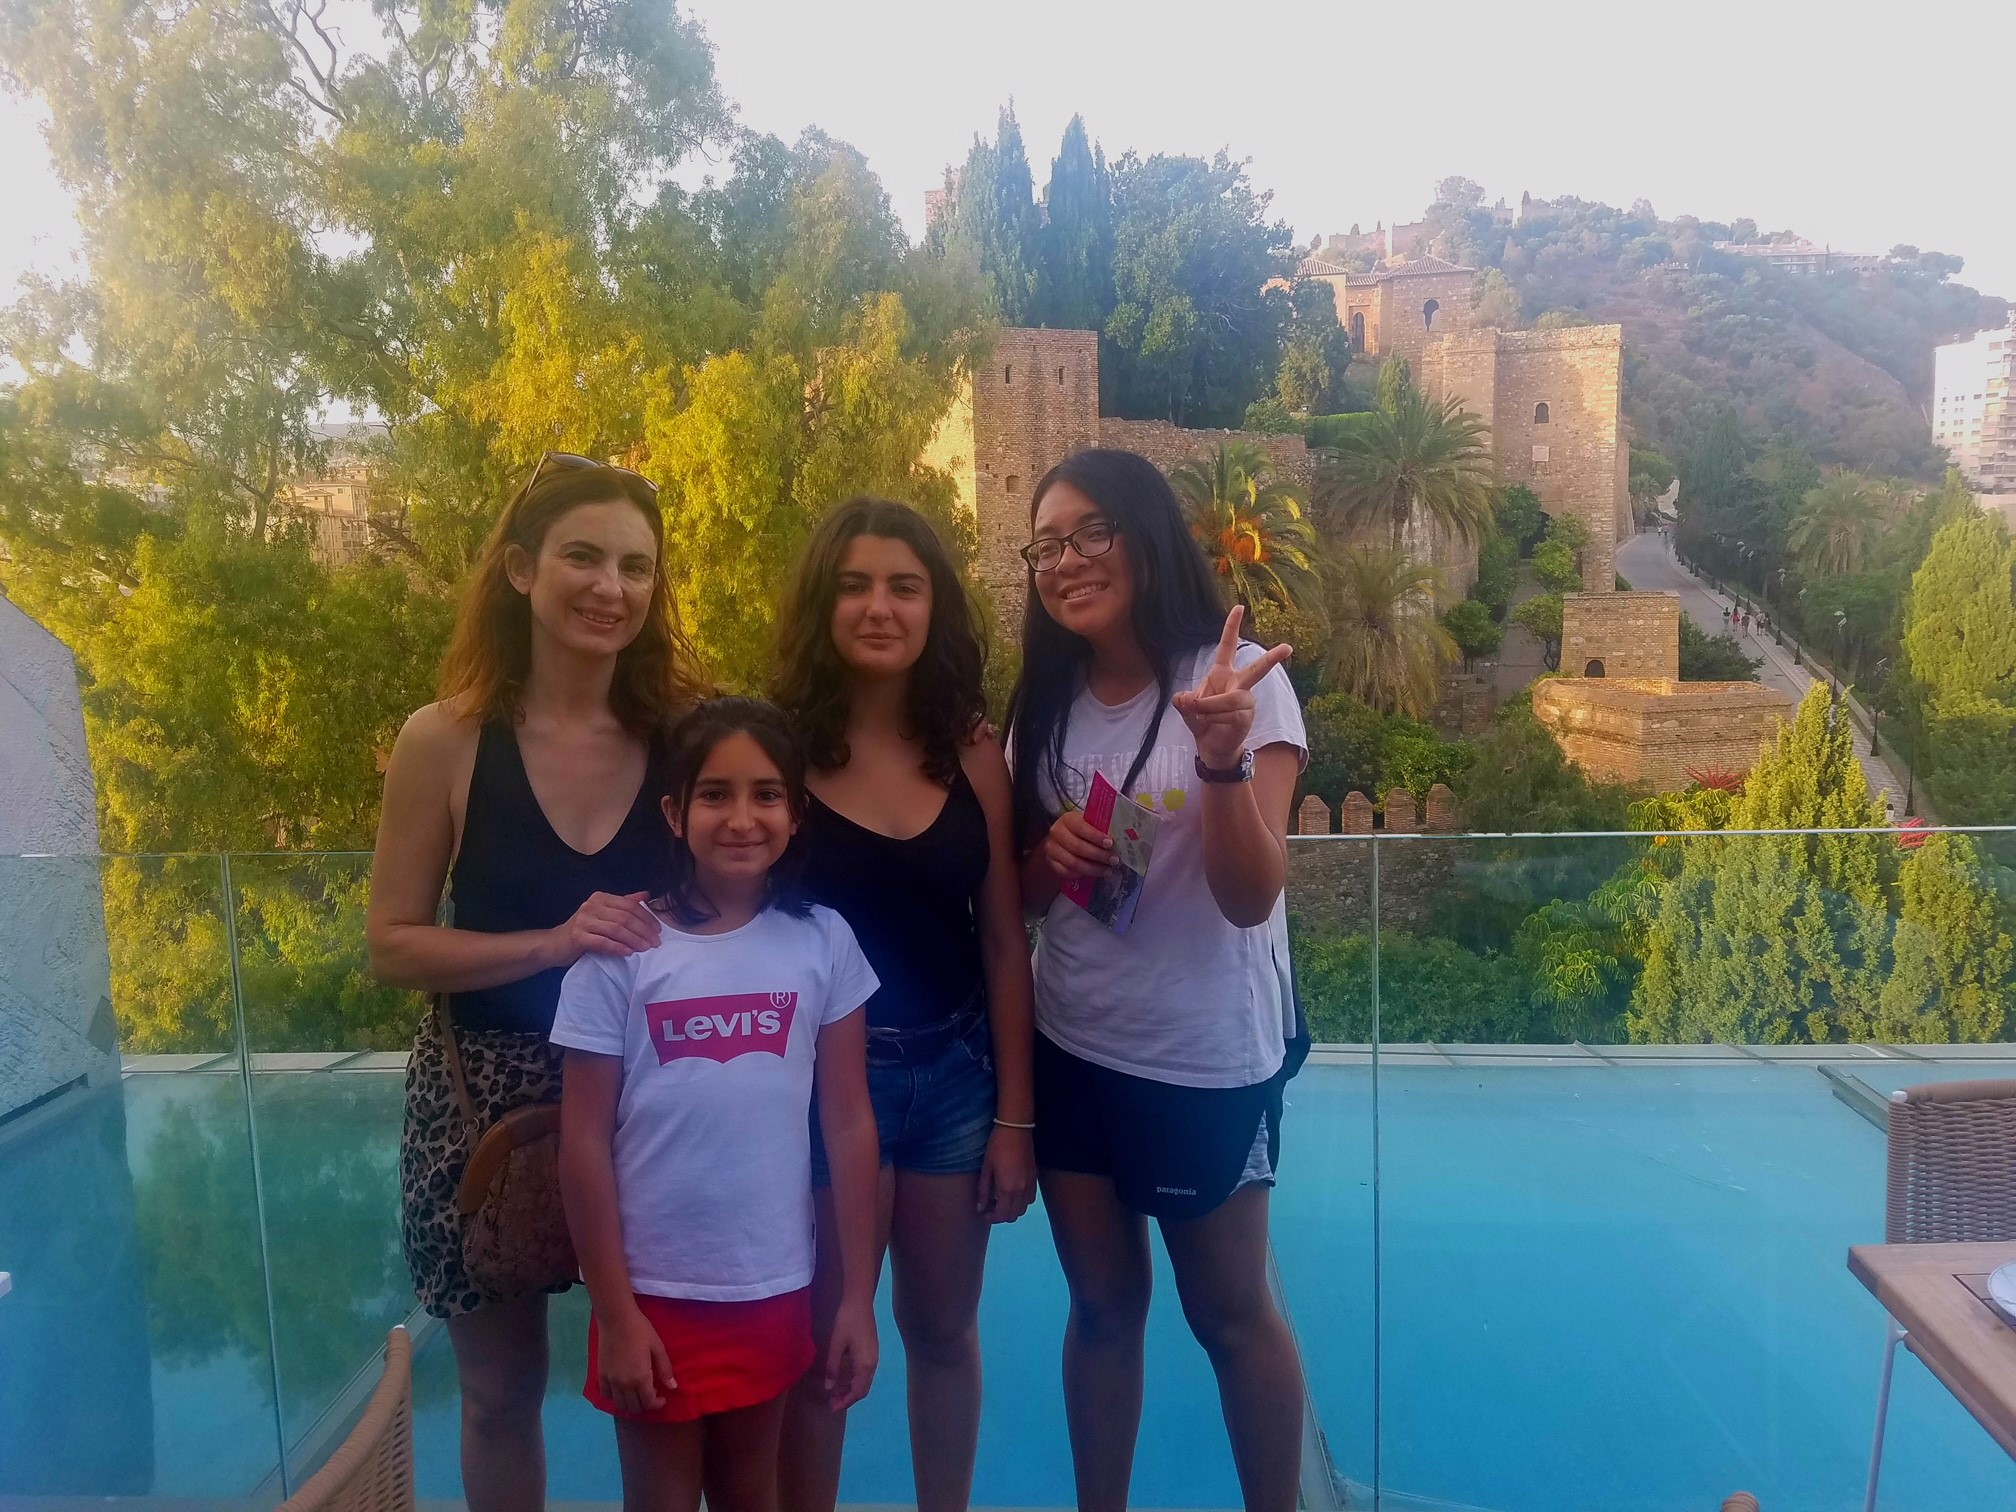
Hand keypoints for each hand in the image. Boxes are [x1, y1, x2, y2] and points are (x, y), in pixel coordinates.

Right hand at [544, 891, 659, 967]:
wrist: (555, 945)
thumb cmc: (584, 930)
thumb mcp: (604, 914)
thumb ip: (624, 904)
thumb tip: (646, 894)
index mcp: (601, 898)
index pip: (630, 905)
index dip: (647, 918)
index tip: (658, 930)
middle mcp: (591, 906)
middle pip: (625, 917)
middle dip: (644, 930)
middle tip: (656, 942)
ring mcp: (583, 921)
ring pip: (616, 929)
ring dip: (634, 940)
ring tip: (645, 949)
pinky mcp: (577, 937)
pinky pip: (603, 942)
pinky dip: (618, 948)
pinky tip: (629, 953)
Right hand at [599, 1305, 675, 1414]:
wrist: (616, 1319)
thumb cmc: (640, 1330)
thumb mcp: (657, 1347)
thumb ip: (665, 1369)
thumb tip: (672, 1387)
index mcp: (640, 1378)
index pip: (649, 1402)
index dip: (657, 1404)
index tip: (662, 1398)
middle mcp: (624, 1384)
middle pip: (634, 1407)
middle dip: (645, 1405)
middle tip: (651, 1395)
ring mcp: (611, 1381)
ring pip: (620, 1404)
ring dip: (630, 1404)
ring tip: (637, 1394)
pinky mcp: (601, 1375)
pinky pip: (606, 1395)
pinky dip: (614, 1397)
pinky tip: (621, 1389)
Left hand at [823, 1297, 878, 1410]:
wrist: (860, 1302)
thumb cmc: (847, 1322)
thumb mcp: (835, 1345)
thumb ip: (833, 1368)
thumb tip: (829, 1388)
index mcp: (865, 1365)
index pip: (857, 1392)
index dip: (845, 1402)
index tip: (832, 1407)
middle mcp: (873, 1364)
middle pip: (863, 1389)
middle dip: (848, 1398)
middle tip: (832, 1403)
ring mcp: (874, 1357)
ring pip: (864, 1381)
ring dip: (851, 1390)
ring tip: (835, 1393)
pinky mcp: (872, 1351)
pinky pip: (864, 1373)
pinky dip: (854, 1380)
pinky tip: (843, 1379)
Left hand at [976, 1124, 1035, 1223]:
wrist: (1017, 1129)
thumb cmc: (997, 1146)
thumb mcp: (986, 1167)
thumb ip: (984, 1190)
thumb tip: (980, 1208)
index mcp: (1007, 1189)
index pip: (1001, 1215)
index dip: (991, 1218)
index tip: (984, 1212)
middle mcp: (1021, 1191)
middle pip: (1013, 1215)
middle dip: (1000, 1215)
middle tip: (990, 1206)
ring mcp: (1030, 1185)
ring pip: (1023, 1209)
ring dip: (1011, 1209)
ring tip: (1000, 1199)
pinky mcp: (1035, 1179)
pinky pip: (1030, 1199)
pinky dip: (1021, 1202)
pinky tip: (1012, 1192)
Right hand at [1042, 809, 1114, 882]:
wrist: (1059, 842)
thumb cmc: (1080, 832)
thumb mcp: (1088, 825)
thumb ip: (1099, 829)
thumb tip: (1120, 836)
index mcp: (1067, 820)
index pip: (1081, 827)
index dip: (1095, 836)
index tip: (1110, 843)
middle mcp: (1056, 833)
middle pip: (1077, 847)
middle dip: (1098, 855)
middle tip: (1114, 860)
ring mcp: (1052, 850)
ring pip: (1073, 863)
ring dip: (1093, 868)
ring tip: (1108, 870)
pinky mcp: (1052, 864)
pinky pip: (1068, 873)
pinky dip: (1083, 875)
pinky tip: (1095, 874)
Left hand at [1172, 606, 1290, 770]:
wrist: (1211, 746)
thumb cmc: (1202, 721)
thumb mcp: (1187, 710)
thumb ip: (1184, 703)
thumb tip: (1185, 699)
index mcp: (1222, 674)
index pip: (1228, 646)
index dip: (1232, 627)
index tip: (1239, 607)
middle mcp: (1238, 684)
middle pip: (1256, 669)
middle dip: (1273, 658)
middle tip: (1288, 648)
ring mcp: (1246, 700)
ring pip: (1228, 700)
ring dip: (1209, 708)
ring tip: (1201, 716)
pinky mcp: (1248, 716)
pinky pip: (1229, 714)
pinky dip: (1213, 719)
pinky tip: (1212, 724)